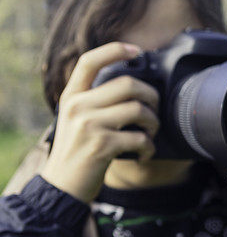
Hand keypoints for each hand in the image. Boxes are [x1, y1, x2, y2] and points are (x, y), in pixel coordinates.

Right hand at [41, 42, 159, 203]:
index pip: (90, 61)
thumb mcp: (77, 118)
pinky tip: (144, 153)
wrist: (62, 186)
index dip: (114, 50)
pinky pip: (140, 137)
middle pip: (128, 84)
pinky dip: (149, 147)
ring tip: (150, 134)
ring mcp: (88, 125)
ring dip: (153, 123)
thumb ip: (95, 99)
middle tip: (154, 112)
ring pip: (138, 109)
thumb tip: (134, 84)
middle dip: (152, 97)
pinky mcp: (101, 145)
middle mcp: (78, 106)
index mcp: (72, 96)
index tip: (136, 50)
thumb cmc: (78, 150)